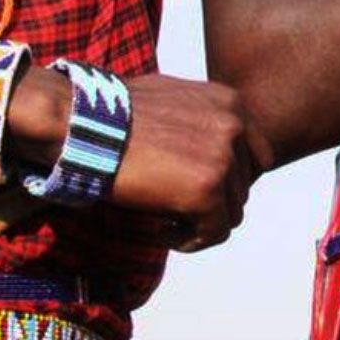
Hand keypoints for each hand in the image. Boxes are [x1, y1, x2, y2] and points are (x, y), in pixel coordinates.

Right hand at [7, 68, 257, 252]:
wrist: (83, 123)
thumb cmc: (113, 111)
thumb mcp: (171, 98)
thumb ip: (200, 120)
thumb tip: (207, 148)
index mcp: (230, 103)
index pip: (256, 155)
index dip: (230, 179)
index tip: (198, 188)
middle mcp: (234, 127)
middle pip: (244, 186)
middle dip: (212, 202)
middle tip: (175, 207)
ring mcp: (223, 160)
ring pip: (232, 213)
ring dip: (200, 222)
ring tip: (166, 219)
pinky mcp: (207, 192)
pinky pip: (214, 233)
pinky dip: (191, 240)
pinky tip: (163, 231)